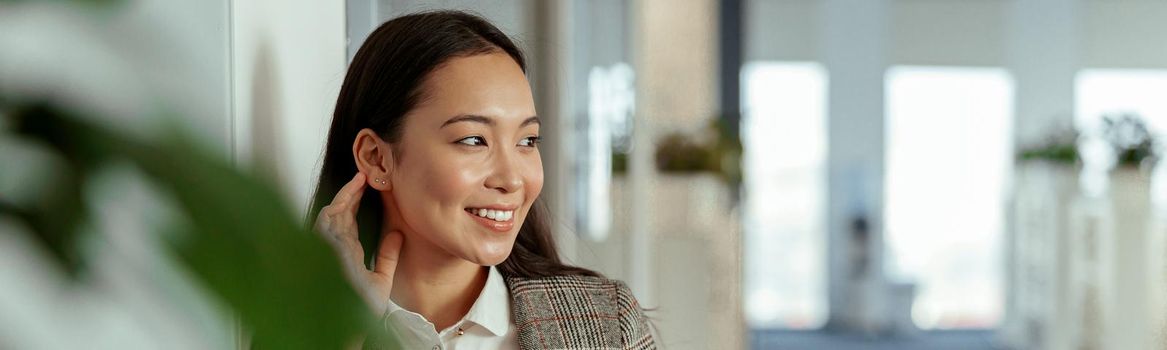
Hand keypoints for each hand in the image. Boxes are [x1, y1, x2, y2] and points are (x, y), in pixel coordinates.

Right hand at [315, 172, 403, 315]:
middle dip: (350, 193)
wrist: (354, 322)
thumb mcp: (382, 279)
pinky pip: (326, 220)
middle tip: (366, 175)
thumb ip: (388, 256)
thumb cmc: (361, 308)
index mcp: (346, 254)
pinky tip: (350, 192)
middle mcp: (334, 249)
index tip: (369, 186)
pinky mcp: (326, 247)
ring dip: (345, 194)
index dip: (356, 202)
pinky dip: (337, 204)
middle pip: (340, 214)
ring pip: (331, 213)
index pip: (348, 222)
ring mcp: (328, 247)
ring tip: (361, 178)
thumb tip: (397, 235)